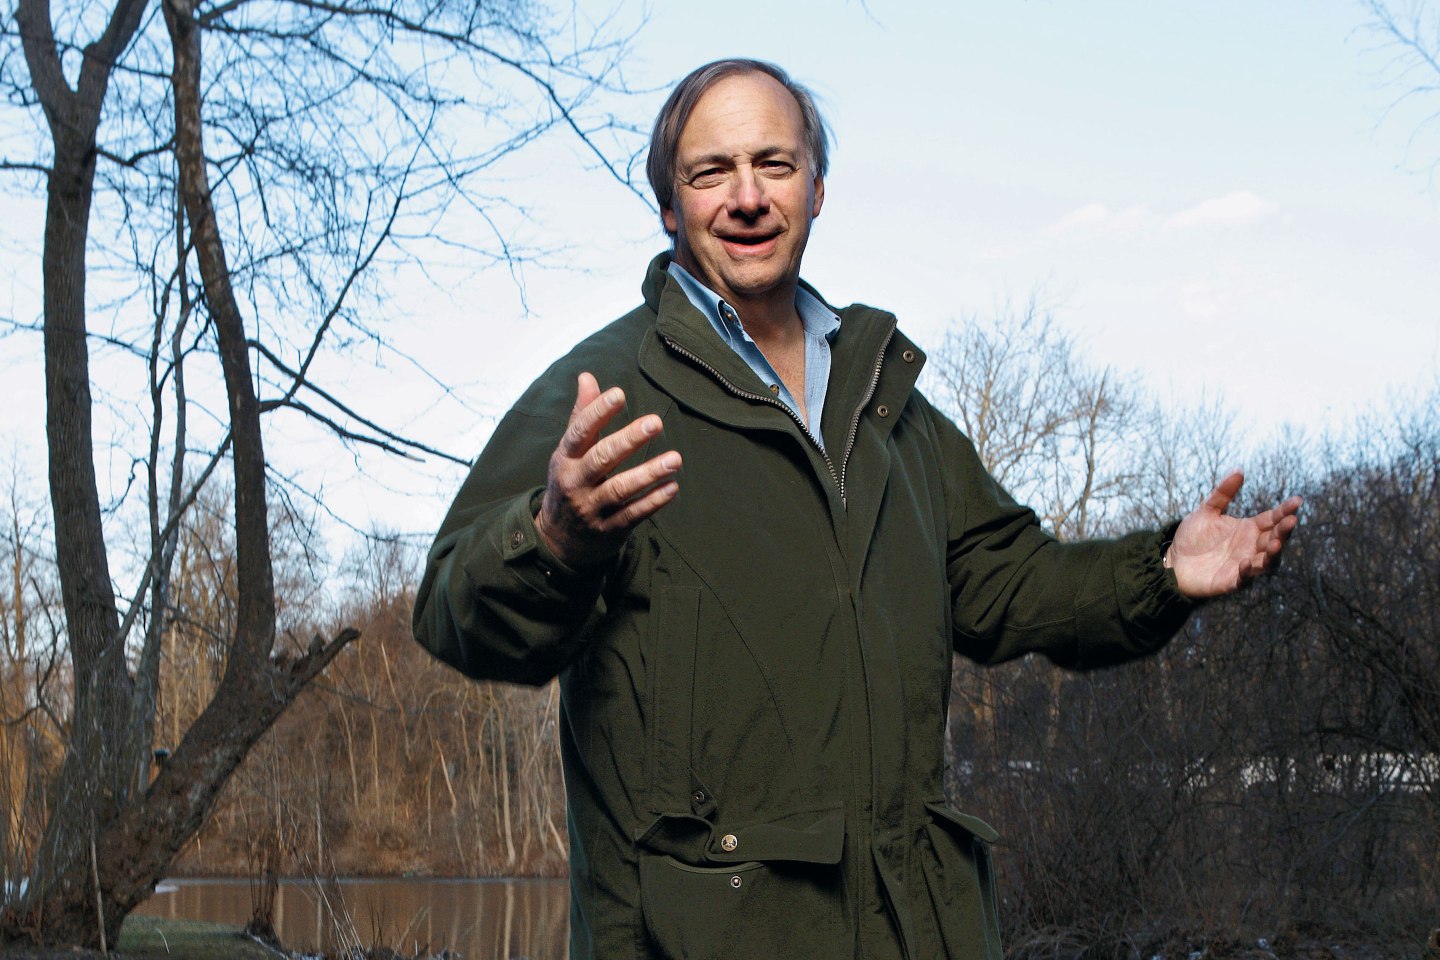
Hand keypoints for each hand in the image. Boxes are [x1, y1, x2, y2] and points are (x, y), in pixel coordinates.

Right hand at [534, 372, 681, 568]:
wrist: (558, 539)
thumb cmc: (570, 482)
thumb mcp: (568, 452)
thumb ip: (582, 416)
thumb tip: (587, 377)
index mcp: (564, 458)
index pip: (579, 432)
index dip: (597, 412)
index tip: (619, 394)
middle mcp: (575, 483)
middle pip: (601, 459)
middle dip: (628, 441)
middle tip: (655, 423)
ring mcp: (591, 508)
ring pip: (620, 489)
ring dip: (649, 473)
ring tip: (676, 458)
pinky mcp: (609, 529)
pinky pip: (633, 514)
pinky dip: (653, 501)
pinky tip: (673, 487)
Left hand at [1168, 470, 1300, 598]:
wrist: (1173, 562)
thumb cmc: (1192, 537)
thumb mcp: (1206, 511)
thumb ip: (1223, 493)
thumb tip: (1239, 470)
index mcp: (1249, 529)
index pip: (1272, 519)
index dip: (1285, 511)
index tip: (1297, 501)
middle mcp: (1250, 546)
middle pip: (1274, 538)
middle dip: (1284, 531)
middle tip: (1291, 521)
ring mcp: (1243, 565)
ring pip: (1266, 561)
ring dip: (1273, 553)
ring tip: (1276, 543)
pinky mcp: (1231, 581)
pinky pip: (1244, 578)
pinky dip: (1247, 572)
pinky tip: (1246, 562)